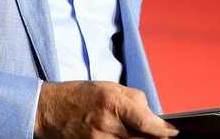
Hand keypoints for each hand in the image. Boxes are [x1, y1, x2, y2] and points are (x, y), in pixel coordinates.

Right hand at [33, 81, 178, 138]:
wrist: (47, 110)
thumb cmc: (77, 96)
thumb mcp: (106, 86)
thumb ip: (133, 99)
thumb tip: (153, 115)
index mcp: (111, 102)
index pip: (147, 122)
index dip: (163, 130)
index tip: (172, 132)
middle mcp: (106, 123)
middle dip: (153, 137)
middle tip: (158, 135)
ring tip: (131, 133)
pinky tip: (122, 138)